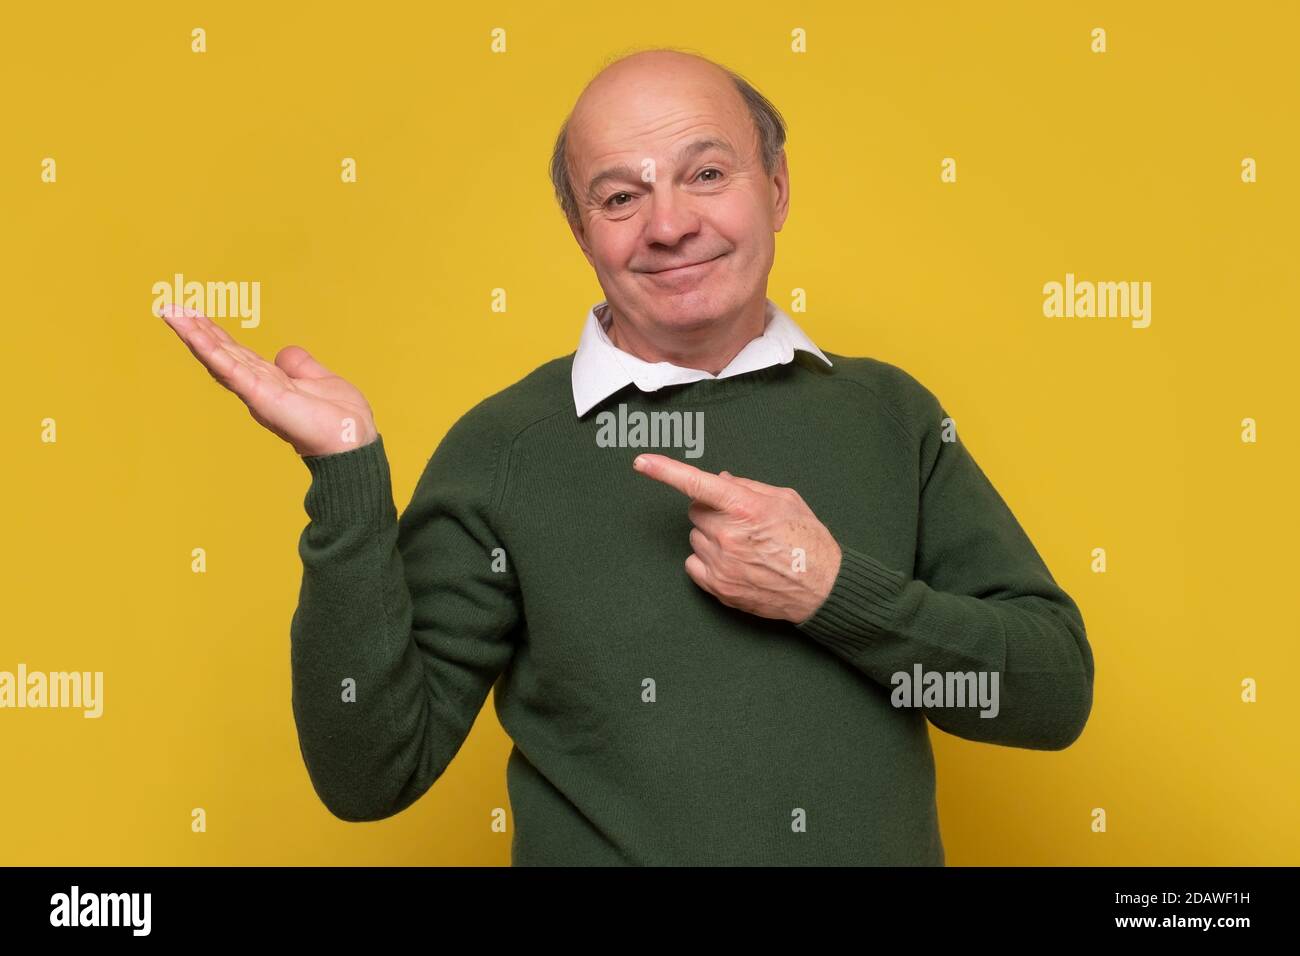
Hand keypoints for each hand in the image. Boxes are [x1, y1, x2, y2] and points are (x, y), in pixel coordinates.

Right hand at [158, 305, 377, 456]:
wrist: (352, 439)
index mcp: (269, 381)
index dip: (215, 334)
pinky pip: (231, 370)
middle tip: (170, 308)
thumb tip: (286, 353)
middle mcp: (257, 386)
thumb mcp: (321, 381)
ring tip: (172, 314)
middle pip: (221, 352)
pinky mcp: (260, 396)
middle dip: (195, 330)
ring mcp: (256, 392)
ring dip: (194, 335)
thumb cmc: (341, 419)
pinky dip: (211, 351)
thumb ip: (301, 366)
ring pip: (219, 358)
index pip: (235, 353)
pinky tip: (193, 334)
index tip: (194, 313)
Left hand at [632, 454, 841, 623]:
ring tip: (744, 547)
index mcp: (745, 507)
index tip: (642, 462)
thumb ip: (747, 486)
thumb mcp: (785, 500)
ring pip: (695, 537)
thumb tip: (718, 478)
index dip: (665, 471)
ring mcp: (721, 563)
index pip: (696, 484)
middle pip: (695, 511)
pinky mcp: (718, 586)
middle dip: (712, 511)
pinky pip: (692, 563)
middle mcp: (728, 535)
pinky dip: (706, 560)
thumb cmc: (808, 541)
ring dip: (711, 536)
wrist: (822, 587)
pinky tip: (733, 562)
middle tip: (739, 521)